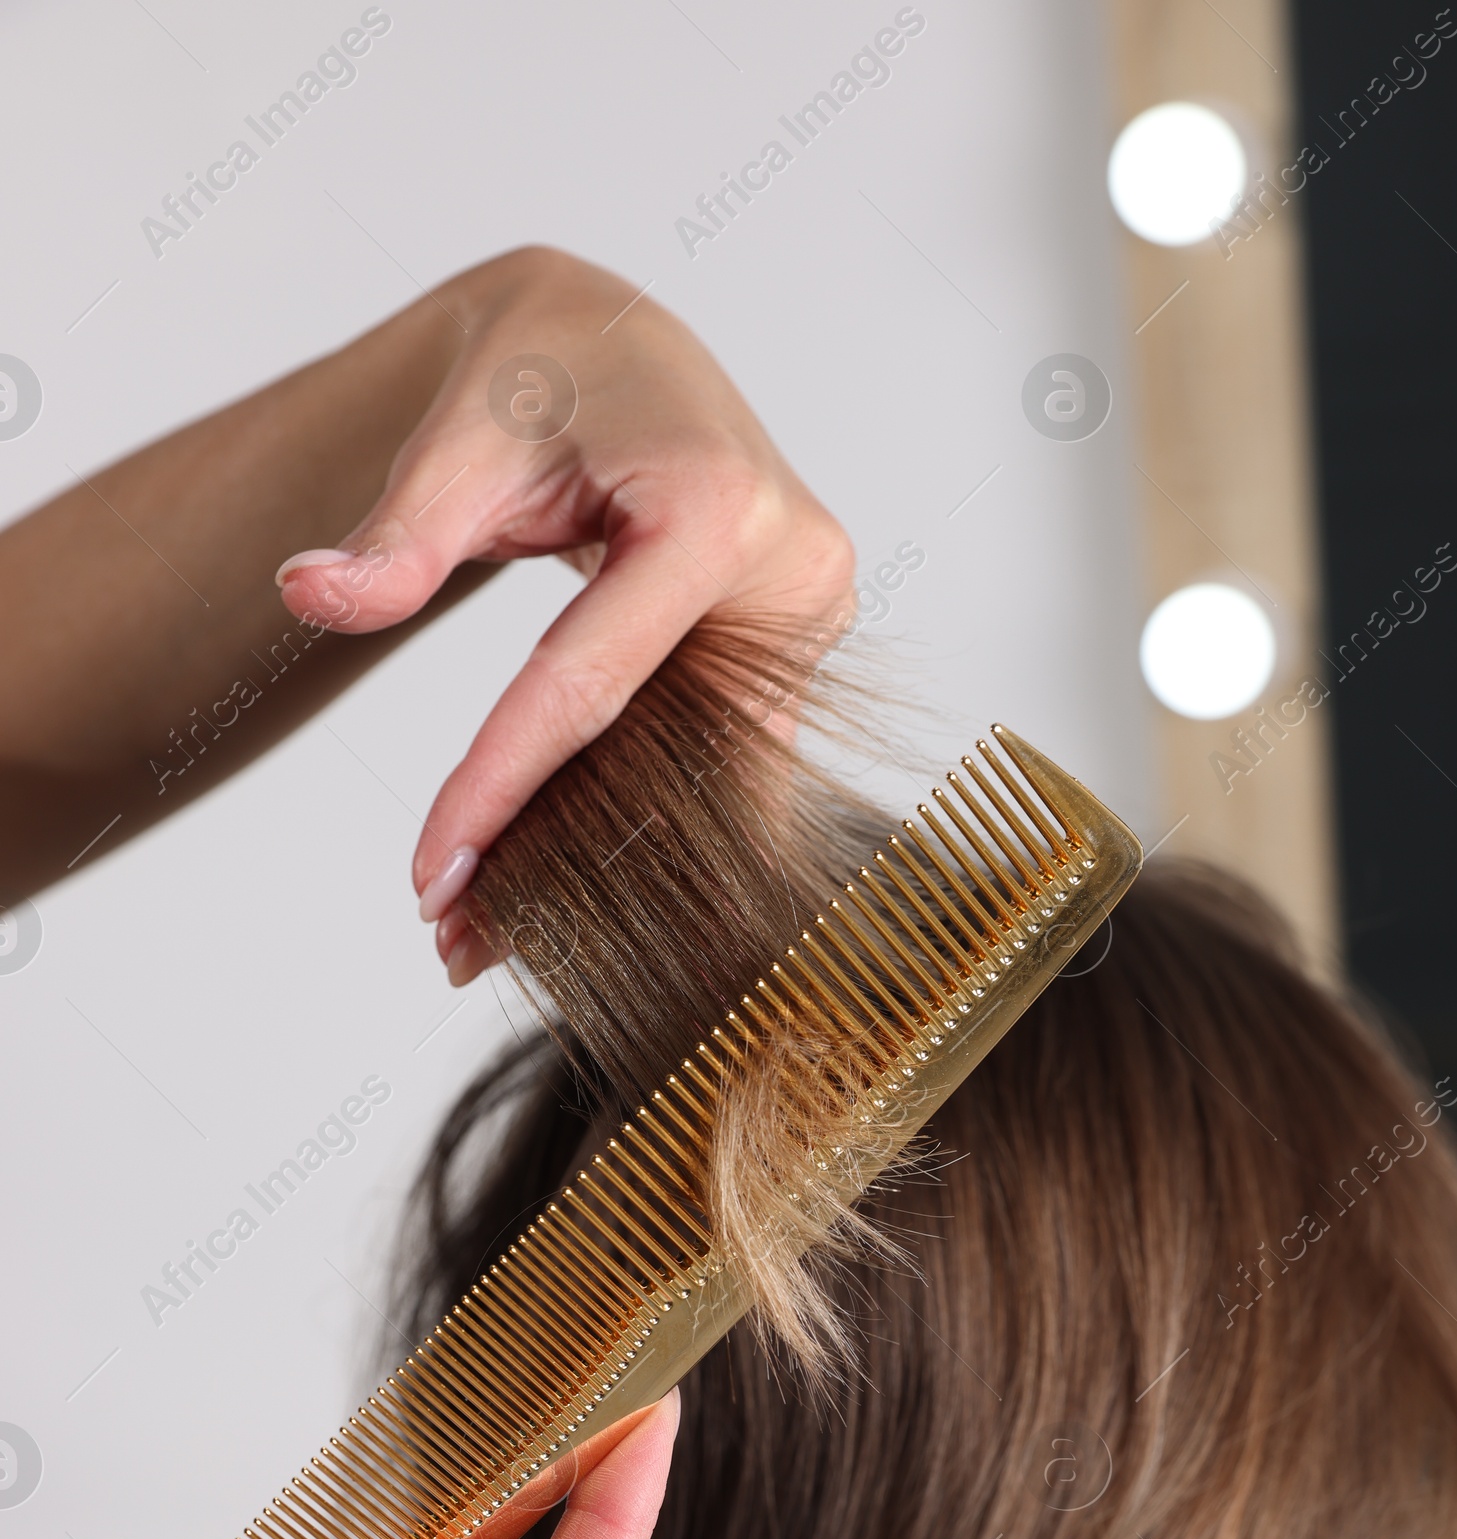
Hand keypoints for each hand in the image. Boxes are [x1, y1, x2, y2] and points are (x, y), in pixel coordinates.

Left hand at [274, 246, 854, 984]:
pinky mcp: (793, 657)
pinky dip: (624, 815)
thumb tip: (309, 594)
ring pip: (687, 780)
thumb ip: (397, 530)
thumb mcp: (462, 436)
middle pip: (651, 757)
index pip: (591, 685)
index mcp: (721, 511)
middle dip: (546, 853)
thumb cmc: (547, 370)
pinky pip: (704, 759)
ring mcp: (806, 624)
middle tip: (445, 939)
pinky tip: (552, 883)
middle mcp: (794, 576)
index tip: (434, 874)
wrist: (619, 340)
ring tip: (482, 934)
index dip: (505, 784)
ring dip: (588, 857)